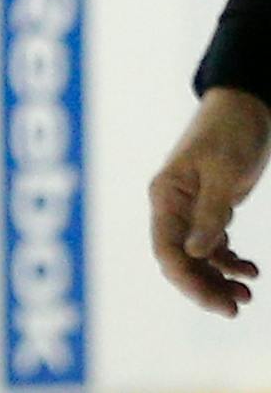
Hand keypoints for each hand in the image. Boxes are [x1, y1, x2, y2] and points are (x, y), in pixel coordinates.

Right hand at [150, 87, 269, 314]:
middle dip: (205, 287)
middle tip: (238, 308)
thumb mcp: (224, 174)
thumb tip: (195, 255)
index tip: (218, 304)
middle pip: (180, 260)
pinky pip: (213, 247)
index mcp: (166, 195)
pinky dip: (230, 263)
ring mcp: (190, 209)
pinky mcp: (209, 210)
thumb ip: (210, 214)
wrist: (246, 110)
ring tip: (248, 295)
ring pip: (197, 259)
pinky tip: (252, 271)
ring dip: (219, 280)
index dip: (187, 281)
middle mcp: (172, 206)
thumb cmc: (230, 134)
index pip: (166, 249)